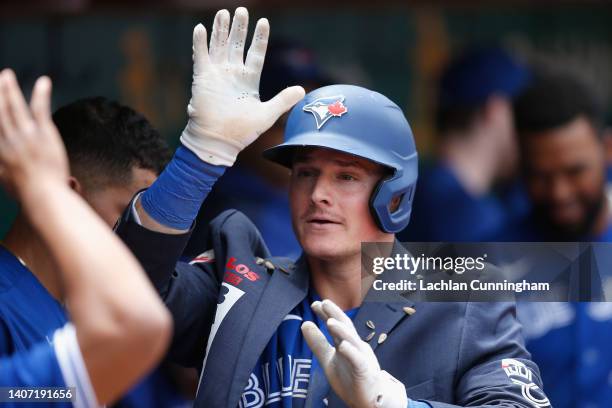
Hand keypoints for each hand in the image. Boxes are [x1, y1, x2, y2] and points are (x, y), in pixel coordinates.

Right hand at [0, 69, 68, 198]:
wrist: (43, 195)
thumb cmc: (27, 192)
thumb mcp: (5, 181)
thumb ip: (0, 170)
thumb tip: (0, 168)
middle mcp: (8, 139)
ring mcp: (26, 135)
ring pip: (15, 107)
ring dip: (10, 89)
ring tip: (7, 75)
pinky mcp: (43, 134)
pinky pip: (40, 109)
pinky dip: (40, 94)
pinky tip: (44, 81)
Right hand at [181, 7, 304, 165]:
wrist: (219, 141)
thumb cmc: (242, 131)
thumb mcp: (267, 114)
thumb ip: (283, 100)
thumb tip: (302, 89)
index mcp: (249, 80)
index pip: (256, 54)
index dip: (259, 38)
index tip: (264, 22)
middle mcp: (233, 74)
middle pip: (236, 45)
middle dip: (239, 28)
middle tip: (241, 10)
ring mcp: (217, 75)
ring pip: (219, 46)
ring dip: (221, 30)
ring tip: (224, 12)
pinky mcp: (202, 78)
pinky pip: (200, 56)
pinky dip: (200, 43)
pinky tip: (201, 28)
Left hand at [302, 299, 407, 407]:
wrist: (370, 399)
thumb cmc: (350, 378)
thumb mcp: (328, 360)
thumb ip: (318, 343)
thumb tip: (304, 324)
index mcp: (346, 342)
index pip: (336, 324)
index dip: (326, 314)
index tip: (315, 304)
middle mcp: (355, 346)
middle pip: (346, 327)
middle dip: (335, 314)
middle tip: (324, 303)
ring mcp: (361, 357)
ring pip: (352, 341)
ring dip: (342, 331)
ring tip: (330, 322)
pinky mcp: (365, 371)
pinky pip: (358, 360)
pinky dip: (351, 352)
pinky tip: (342, 346)